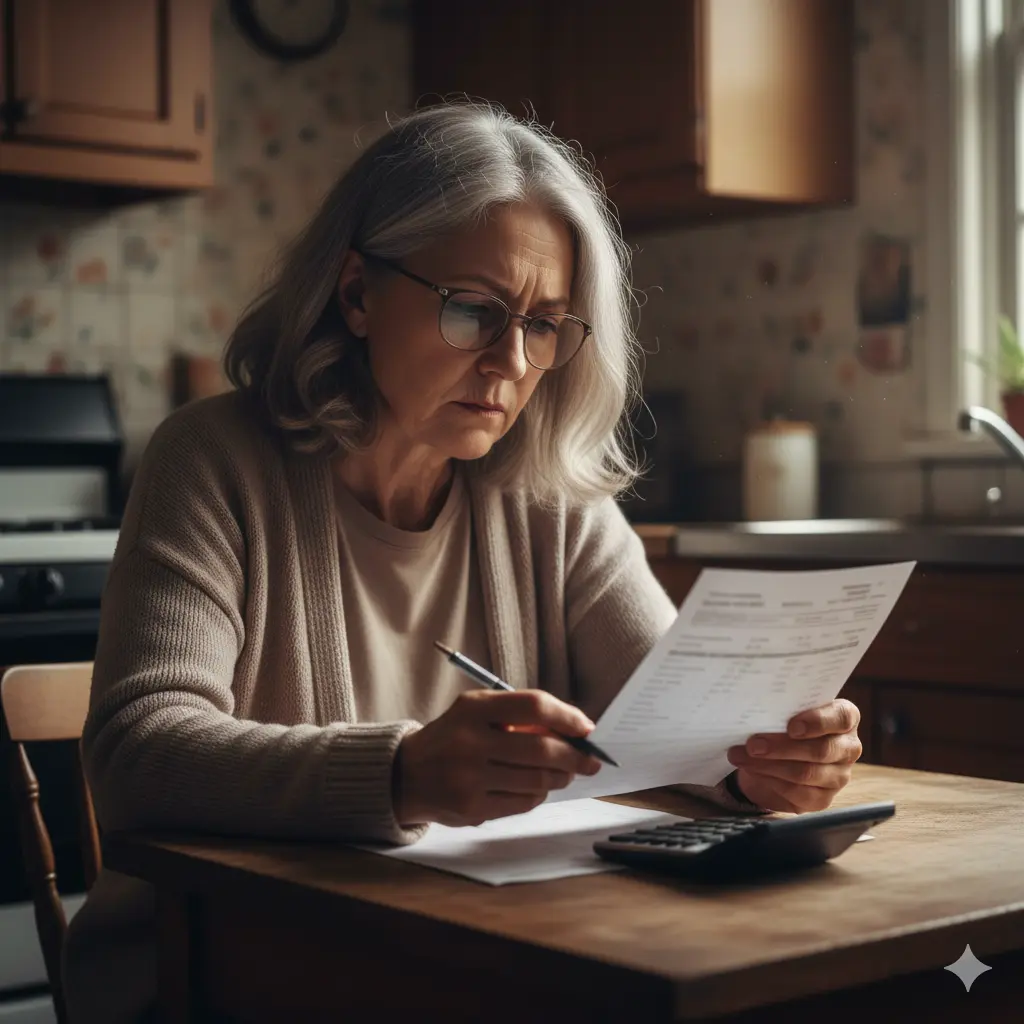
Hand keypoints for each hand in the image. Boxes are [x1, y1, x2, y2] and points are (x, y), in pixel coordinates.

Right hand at [393, 689, 602, 826]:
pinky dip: (539, 795)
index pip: (533, 705)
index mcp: (473, 709)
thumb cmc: (453, 737)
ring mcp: (470, 778)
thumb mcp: (475, 712)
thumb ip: (518, 716)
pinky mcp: (472, 809)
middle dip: (575, 756)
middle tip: (589, 760)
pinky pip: (523, 803)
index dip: (567, 716)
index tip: (586, 728)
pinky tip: (537, 787)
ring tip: (565, 773)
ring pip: (537, 780)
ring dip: (560, 777)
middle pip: (542, 749)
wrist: (406, 774)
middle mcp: (470, 742)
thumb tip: (572, 731)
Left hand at [726, 699, 861, 812]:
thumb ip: (782, 708)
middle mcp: (848, 747)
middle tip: (753, 744)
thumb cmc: (785, 724)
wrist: (779, 756)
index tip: (791, 726)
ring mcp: (839, 775)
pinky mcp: (824, 798)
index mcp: (844, 718)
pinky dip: (770, 780)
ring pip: (806, 773)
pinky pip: (798, 792)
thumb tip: (757, 710)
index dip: (818, 722)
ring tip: (742, 756)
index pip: (842, 717)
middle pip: (821, 750)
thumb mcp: (786, 711)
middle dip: (781, 747)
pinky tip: (753, 770)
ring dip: (769, 765)